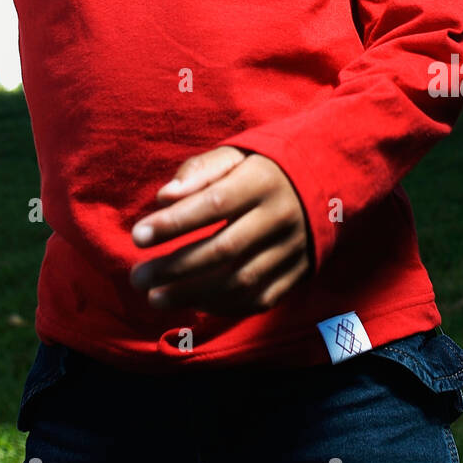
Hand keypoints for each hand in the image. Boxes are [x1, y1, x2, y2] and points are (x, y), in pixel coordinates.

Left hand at [129, 146, 311, 317]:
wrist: (325, 184)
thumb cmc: (261, 168)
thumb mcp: (234, 155)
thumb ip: (198, 171)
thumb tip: (163, 198)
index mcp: (263, 180)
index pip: (214, 204)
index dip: (174, 223)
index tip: (137, 237)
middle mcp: (281, 216)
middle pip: (223, 249)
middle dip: (175, 267)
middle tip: (137, 277)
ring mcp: (293, 249)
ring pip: (240, 282)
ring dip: (192, 294)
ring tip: (154, 297)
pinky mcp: (298, 274)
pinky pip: (258, 299)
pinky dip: (222, 306)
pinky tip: (192, 303)